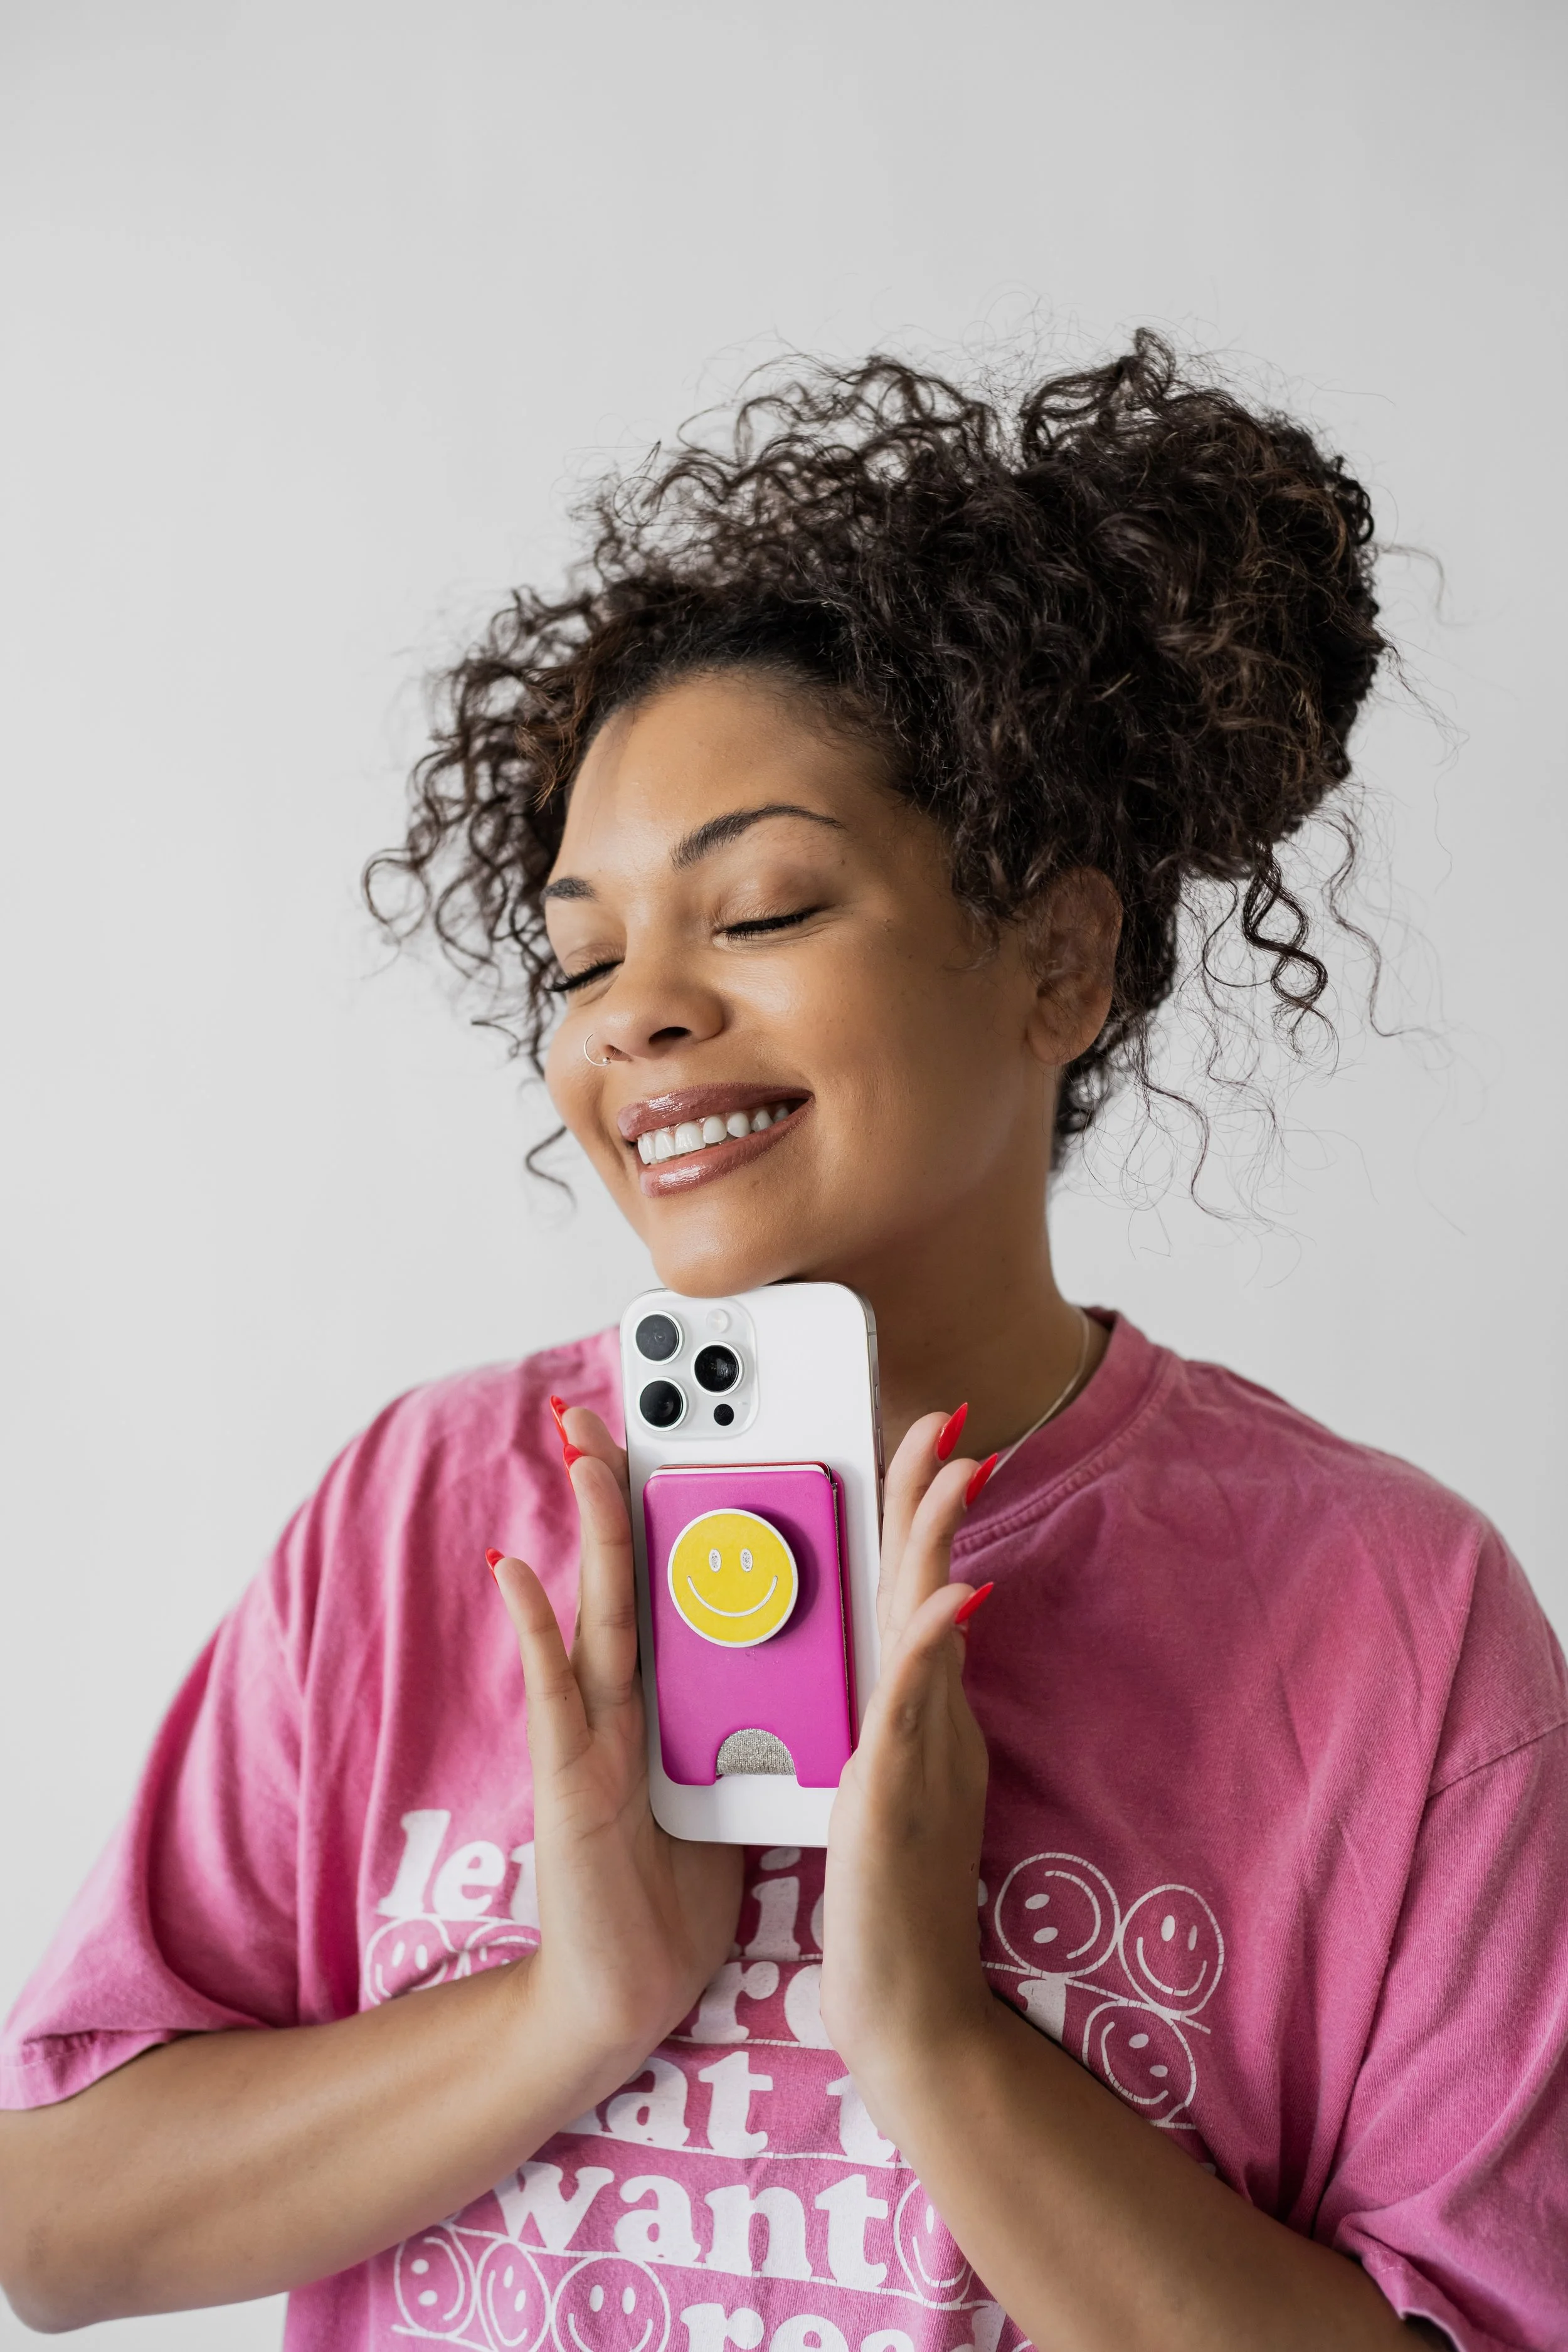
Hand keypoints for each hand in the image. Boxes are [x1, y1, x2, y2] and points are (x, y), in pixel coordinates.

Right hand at [492, 1406, 743, 2080]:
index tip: (689, 1427)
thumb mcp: (727, 1777)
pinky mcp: (568, 1778)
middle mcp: (621, 1698)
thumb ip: (739, 1713)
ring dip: (584, 1524)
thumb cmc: (678, 1887)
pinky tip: (513, 1570)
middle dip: (614, 1483)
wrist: (628, 1990)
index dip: (678, 1503)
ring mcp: (587, 1732)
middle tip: (610, 1398)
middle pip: (624, 1570)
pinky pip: (552, 1691)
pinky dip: (532, 1629)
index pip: (674, 1579)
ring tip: (580, 1444)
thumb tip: (788, 1658)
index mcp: (667, 1694)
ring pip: (592, 1607)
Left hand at [819, 1412, 992, 2105]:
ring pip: (927, 1626)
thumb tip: (911, 1655)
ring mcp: (920, 1752)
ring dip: (936, 1541)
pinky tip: (950, 1592)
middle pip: (929, 1585)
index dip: (917, 1516)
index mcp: (917, 1715)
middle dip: (931, 1496)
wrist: (904, 2008)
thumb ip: (899, 1719)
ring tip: (950, 1464)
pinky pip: (915, 1706)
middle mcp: (927, 1720)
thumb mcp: (889, 1785)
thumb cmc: (886, 1901)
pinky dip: (933, 1644)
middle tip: (941, 1417)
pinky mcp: (897, 1794)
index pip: (914, 1591)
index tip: (921, 1443)